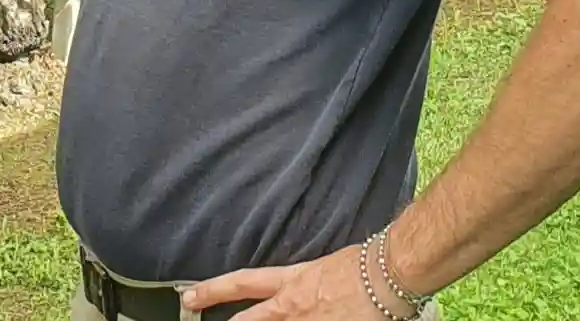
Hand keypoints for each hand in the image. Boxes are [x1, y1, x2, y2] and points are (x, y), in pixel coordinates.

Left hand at [180, 244, 413, 319]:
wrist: (389, 273)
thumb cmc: (364, 264)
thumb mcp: (323, 268)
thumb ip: (303, 284)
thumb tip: (295, 295)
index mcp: (291, 282)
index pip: (242, 283)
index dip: (212, 290)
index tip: (190, 295)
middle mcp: (294, 306)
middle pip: (251, 320)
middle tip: (197, 315)